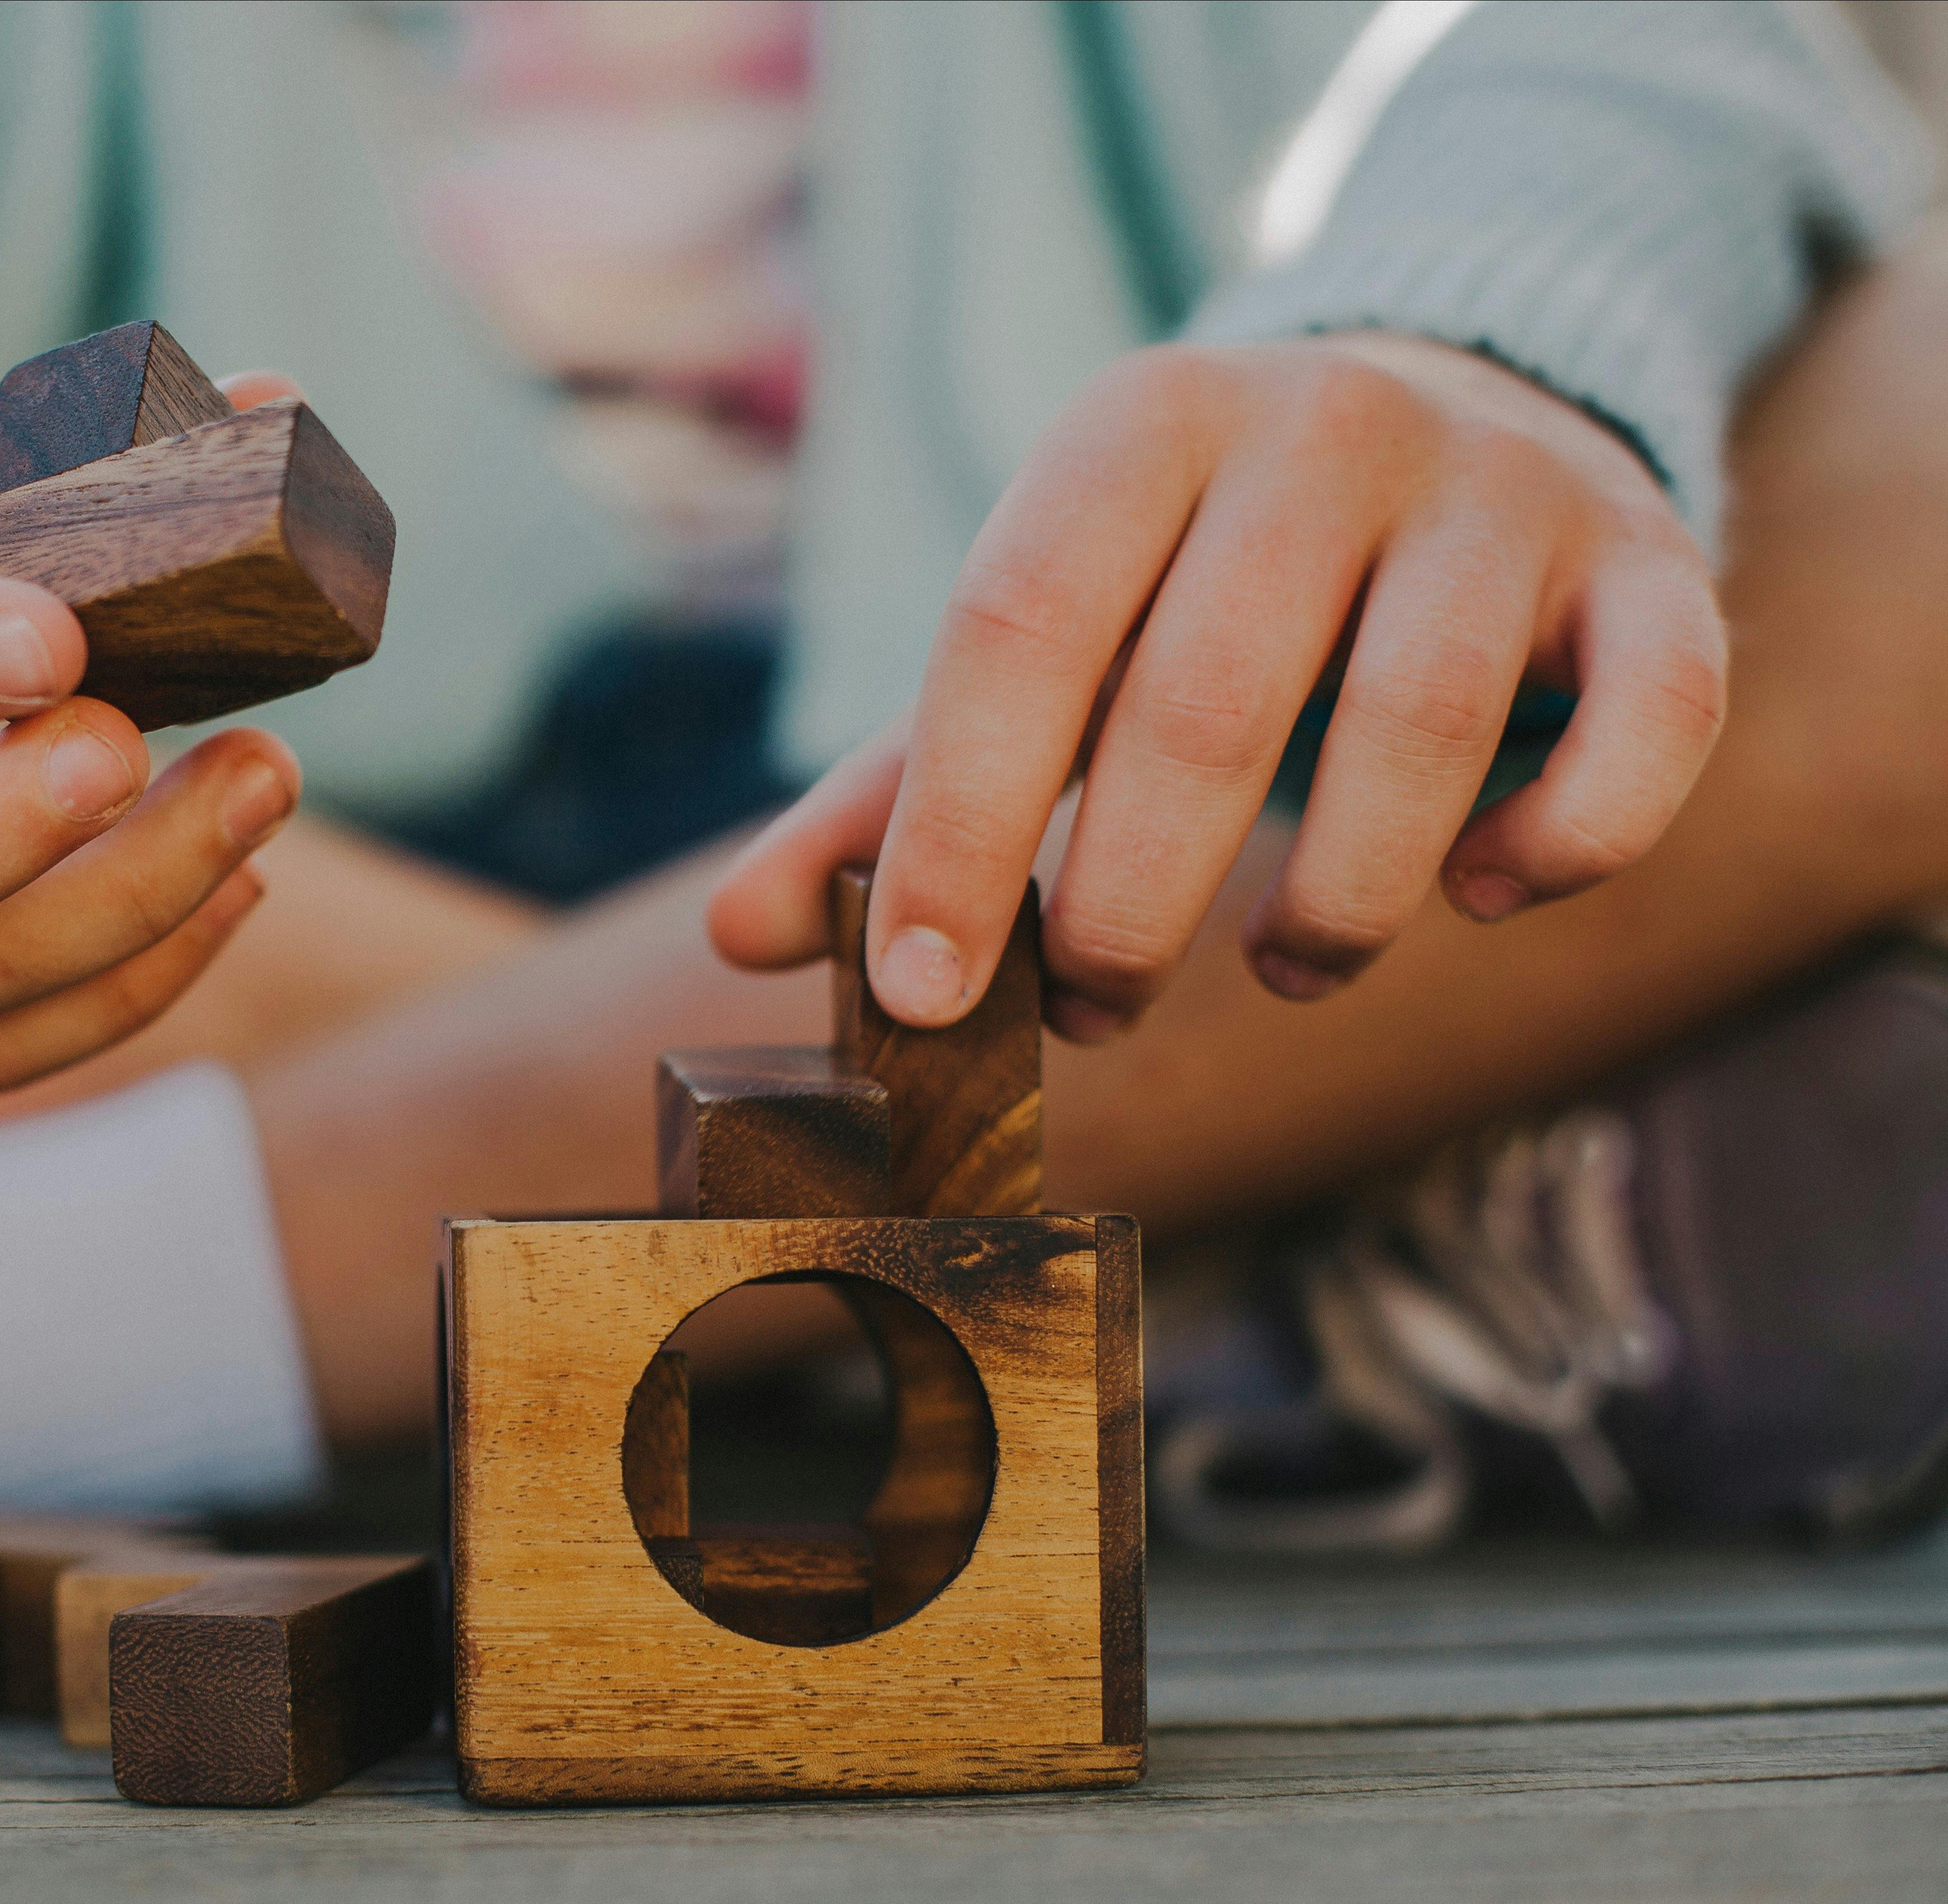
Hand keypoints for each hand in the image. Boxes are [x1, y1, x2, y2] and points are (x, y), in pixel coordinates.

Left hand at [709, 333, 1725, 1039]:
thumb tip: (745, 935)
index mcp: (1133, 428)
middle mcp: (1320, 425)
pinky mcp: (1650, 558)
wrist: (1447, 404)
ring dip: (1333, 905)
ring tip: (1287, 967)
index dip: (963, 832)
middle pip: (1203, 703)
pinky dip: (1563, 842)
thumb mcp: (1038, 634)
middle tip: (1098, 1007)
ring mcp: (1498, 484)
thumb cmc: (1189, 573)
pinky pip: (1645, 723)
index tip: (929, 995)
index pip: (1015, 634)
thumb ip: (894, 785)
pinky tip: (1479, 893)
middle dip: (1127, 906)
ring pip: (1422, 726)